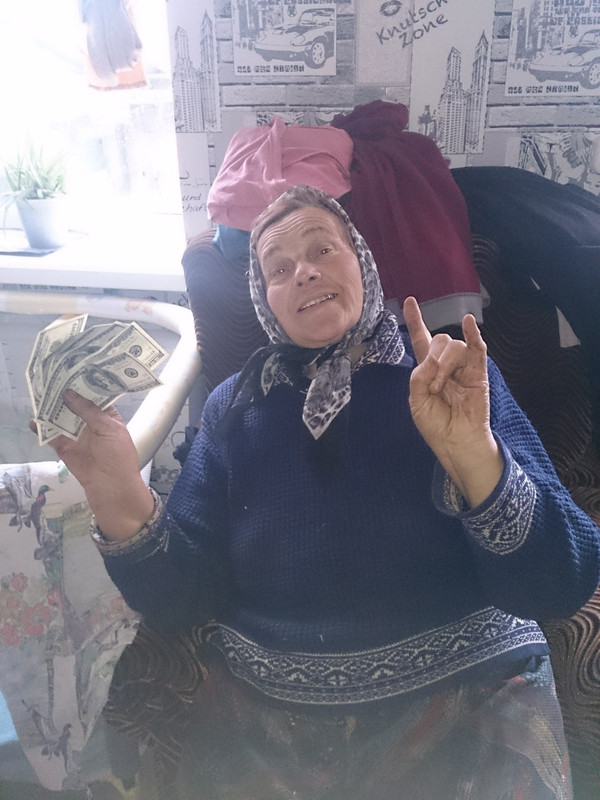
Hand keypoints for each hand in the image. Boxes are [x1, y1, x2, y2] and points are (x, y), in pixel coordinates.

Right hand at [33, 390, 154, 539]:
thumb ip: (88, 411)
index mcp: (109, 417)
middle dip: (64, 393)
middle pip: (76, 405)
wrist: (113, 491)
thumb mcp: (108, 429)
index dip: (85, 384)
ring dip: (51, 408)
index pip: (96, 396)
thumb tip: (70, 393)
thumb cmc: (118, 457)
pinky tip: (33, 421)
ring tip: (38, 393)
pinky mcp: (66, 450)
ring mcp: (78, 436)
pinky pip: (52, 437)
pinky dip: (42, 429)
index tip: (71, 369)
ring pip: (62, 418)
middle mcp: (93, 424)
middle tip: (50, 377)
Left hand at [403, 297, 502, 506]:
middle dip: (432, 360)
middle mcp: (446, 364)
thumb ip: (419, 376)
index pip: (421, 339)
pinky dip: (475, 336)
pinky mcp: (479, 374)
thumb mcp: (417, 401)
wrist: (455, 442)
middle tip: (433, 386)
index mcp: (427, 369)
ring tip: (443, 388)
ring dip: (445, 366)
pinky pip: (478, 349)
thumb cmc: (435, 425)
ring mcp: (464, 368)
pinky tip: (470, 324)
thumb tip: (434, 359)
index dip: (415, 321)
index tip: (410, 302)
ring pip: (454, 347)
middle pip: (439, 341)